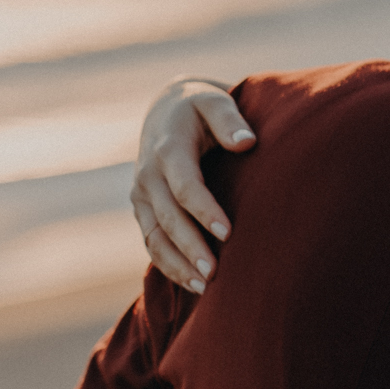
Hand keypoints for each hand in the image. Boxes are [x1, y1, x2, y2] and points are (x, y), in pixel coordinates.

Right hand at [130, 77, 253, 291]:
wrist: (166, 110)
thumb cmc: (200, 107)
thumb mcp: (213, 101)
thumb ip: (229, 119)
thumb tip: (246, 142)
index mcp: (167, 149)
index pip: (185, 186)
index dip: (204, 210)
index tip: (228, 232)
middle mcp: (148, 175)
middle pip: (168, 219)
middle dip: (190, 247)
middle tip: (215, 272)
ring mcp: (142, 195)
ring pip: (155, 237)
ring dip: (177, 265)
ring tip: (206, 287)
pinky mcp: (143, 209)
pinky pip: (151, 242)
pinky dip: (168, 266)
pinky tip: (193, 284)